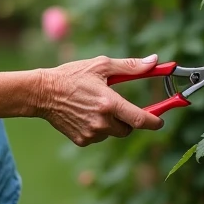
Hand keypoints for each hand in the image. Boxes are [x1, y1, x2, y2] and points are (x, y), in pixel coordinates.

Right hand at [36, 55, 164, 146]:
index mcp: (109, 103)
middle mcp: (102, 122)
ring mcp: (91, 133)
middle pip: (128, 129)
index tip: (160, 121)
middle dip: (130, 120)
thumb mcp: (101, 66)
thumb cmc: (72, 75)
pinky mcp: (82, 141)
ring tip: (95, 106)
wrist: (42, 93)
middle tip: (120, 106)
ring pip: (113, 133)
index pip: (140, 120)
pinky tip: (85, 114)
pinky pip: (99, 137)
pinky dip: (98, 128)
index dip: (155, 121)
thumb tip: (154, 62)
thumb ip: (131, 66)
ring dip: (111, 123)